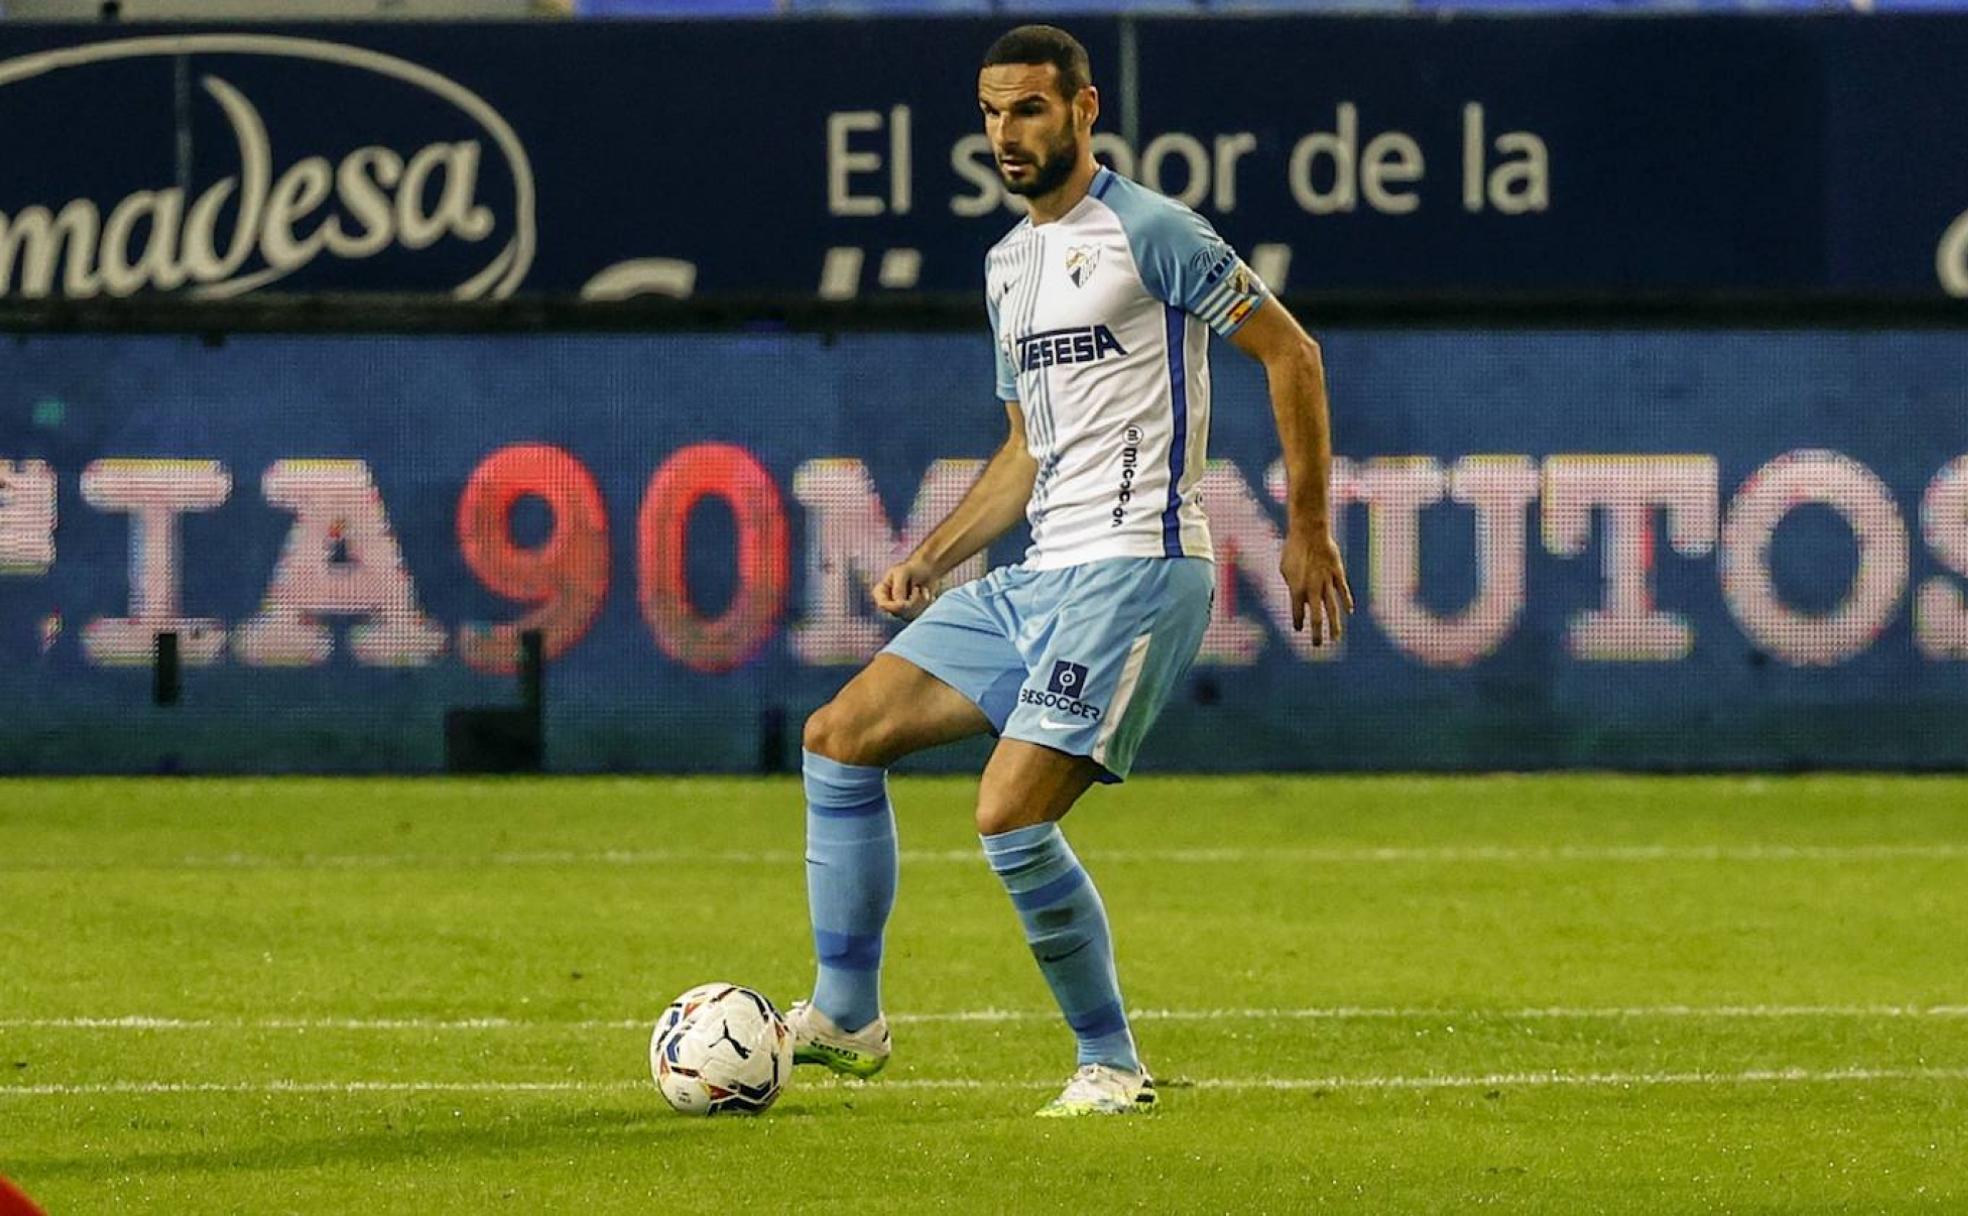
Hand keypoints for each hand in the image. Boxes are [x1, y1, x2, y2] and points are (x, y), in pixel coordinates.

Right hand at [872, 556, 938, 621]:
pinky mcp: (912, 613)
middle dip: (911, 602)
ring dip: (921, 602)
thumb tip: (900, 605)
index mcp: (881, 592)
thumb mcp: (903, 573)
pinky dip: (926, 605)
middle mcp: (889, 603)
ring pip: (908, 616)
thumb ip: (898, 588)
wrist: (928, 569)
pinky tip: (929, 596)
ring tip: (924, 589)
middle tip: (917, 588)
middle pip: (897, 612)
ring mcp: (900, 610)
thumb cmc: (913, 568)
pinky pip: (918, 616)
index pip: (882, 605)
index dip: (894, 607)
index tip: (905, 602)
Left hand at [1281, 523, 1353, 645]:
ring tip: (1336, 638)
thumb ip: (1293, 584)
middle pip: (1316, 616)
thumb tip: (1299, 595)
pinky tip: (1350, 611)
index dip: (1298, 622)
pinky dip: (1347, 601)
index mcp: (1297, 589)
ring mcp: (1326, 582)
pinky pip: (1343, 590)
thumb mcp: (1286, 568)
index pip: (1297, 613)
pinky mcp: (1337, 573)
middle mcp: (1312, 589)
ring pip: (1332, 608)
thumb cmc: (1293, 549)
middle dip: (1316, 633)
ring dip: (1334, 625)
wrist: (1309, 532)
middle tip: (1316, 645)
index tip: (1299, 629)